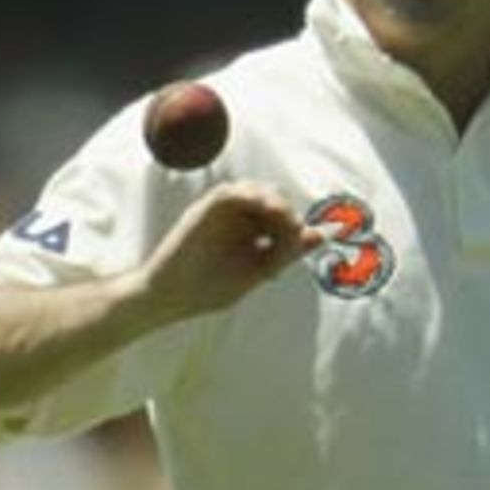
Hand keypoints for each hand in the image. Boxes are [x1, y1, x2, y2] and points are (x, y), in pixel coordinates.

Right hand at [135, 182, 323, 321]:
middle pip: (269, 199)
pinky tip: (263, 207)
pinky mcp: (203, 212)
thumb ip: (285, 253)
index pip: (280, 217)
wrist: (169, 298)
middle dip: (286, 212)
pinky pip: (227, 194)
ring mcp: (219, 214)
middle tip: (295, 230)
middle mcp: (236, 219)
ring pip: (251, 191)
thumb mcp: (256, 272)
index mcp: (250, 233)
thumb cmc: (208, 290)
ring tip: (284, 218)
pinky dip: (246, 196)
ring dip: (271, 200)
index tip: (310, 239)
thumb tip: (320, 235)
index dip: (296, 224)